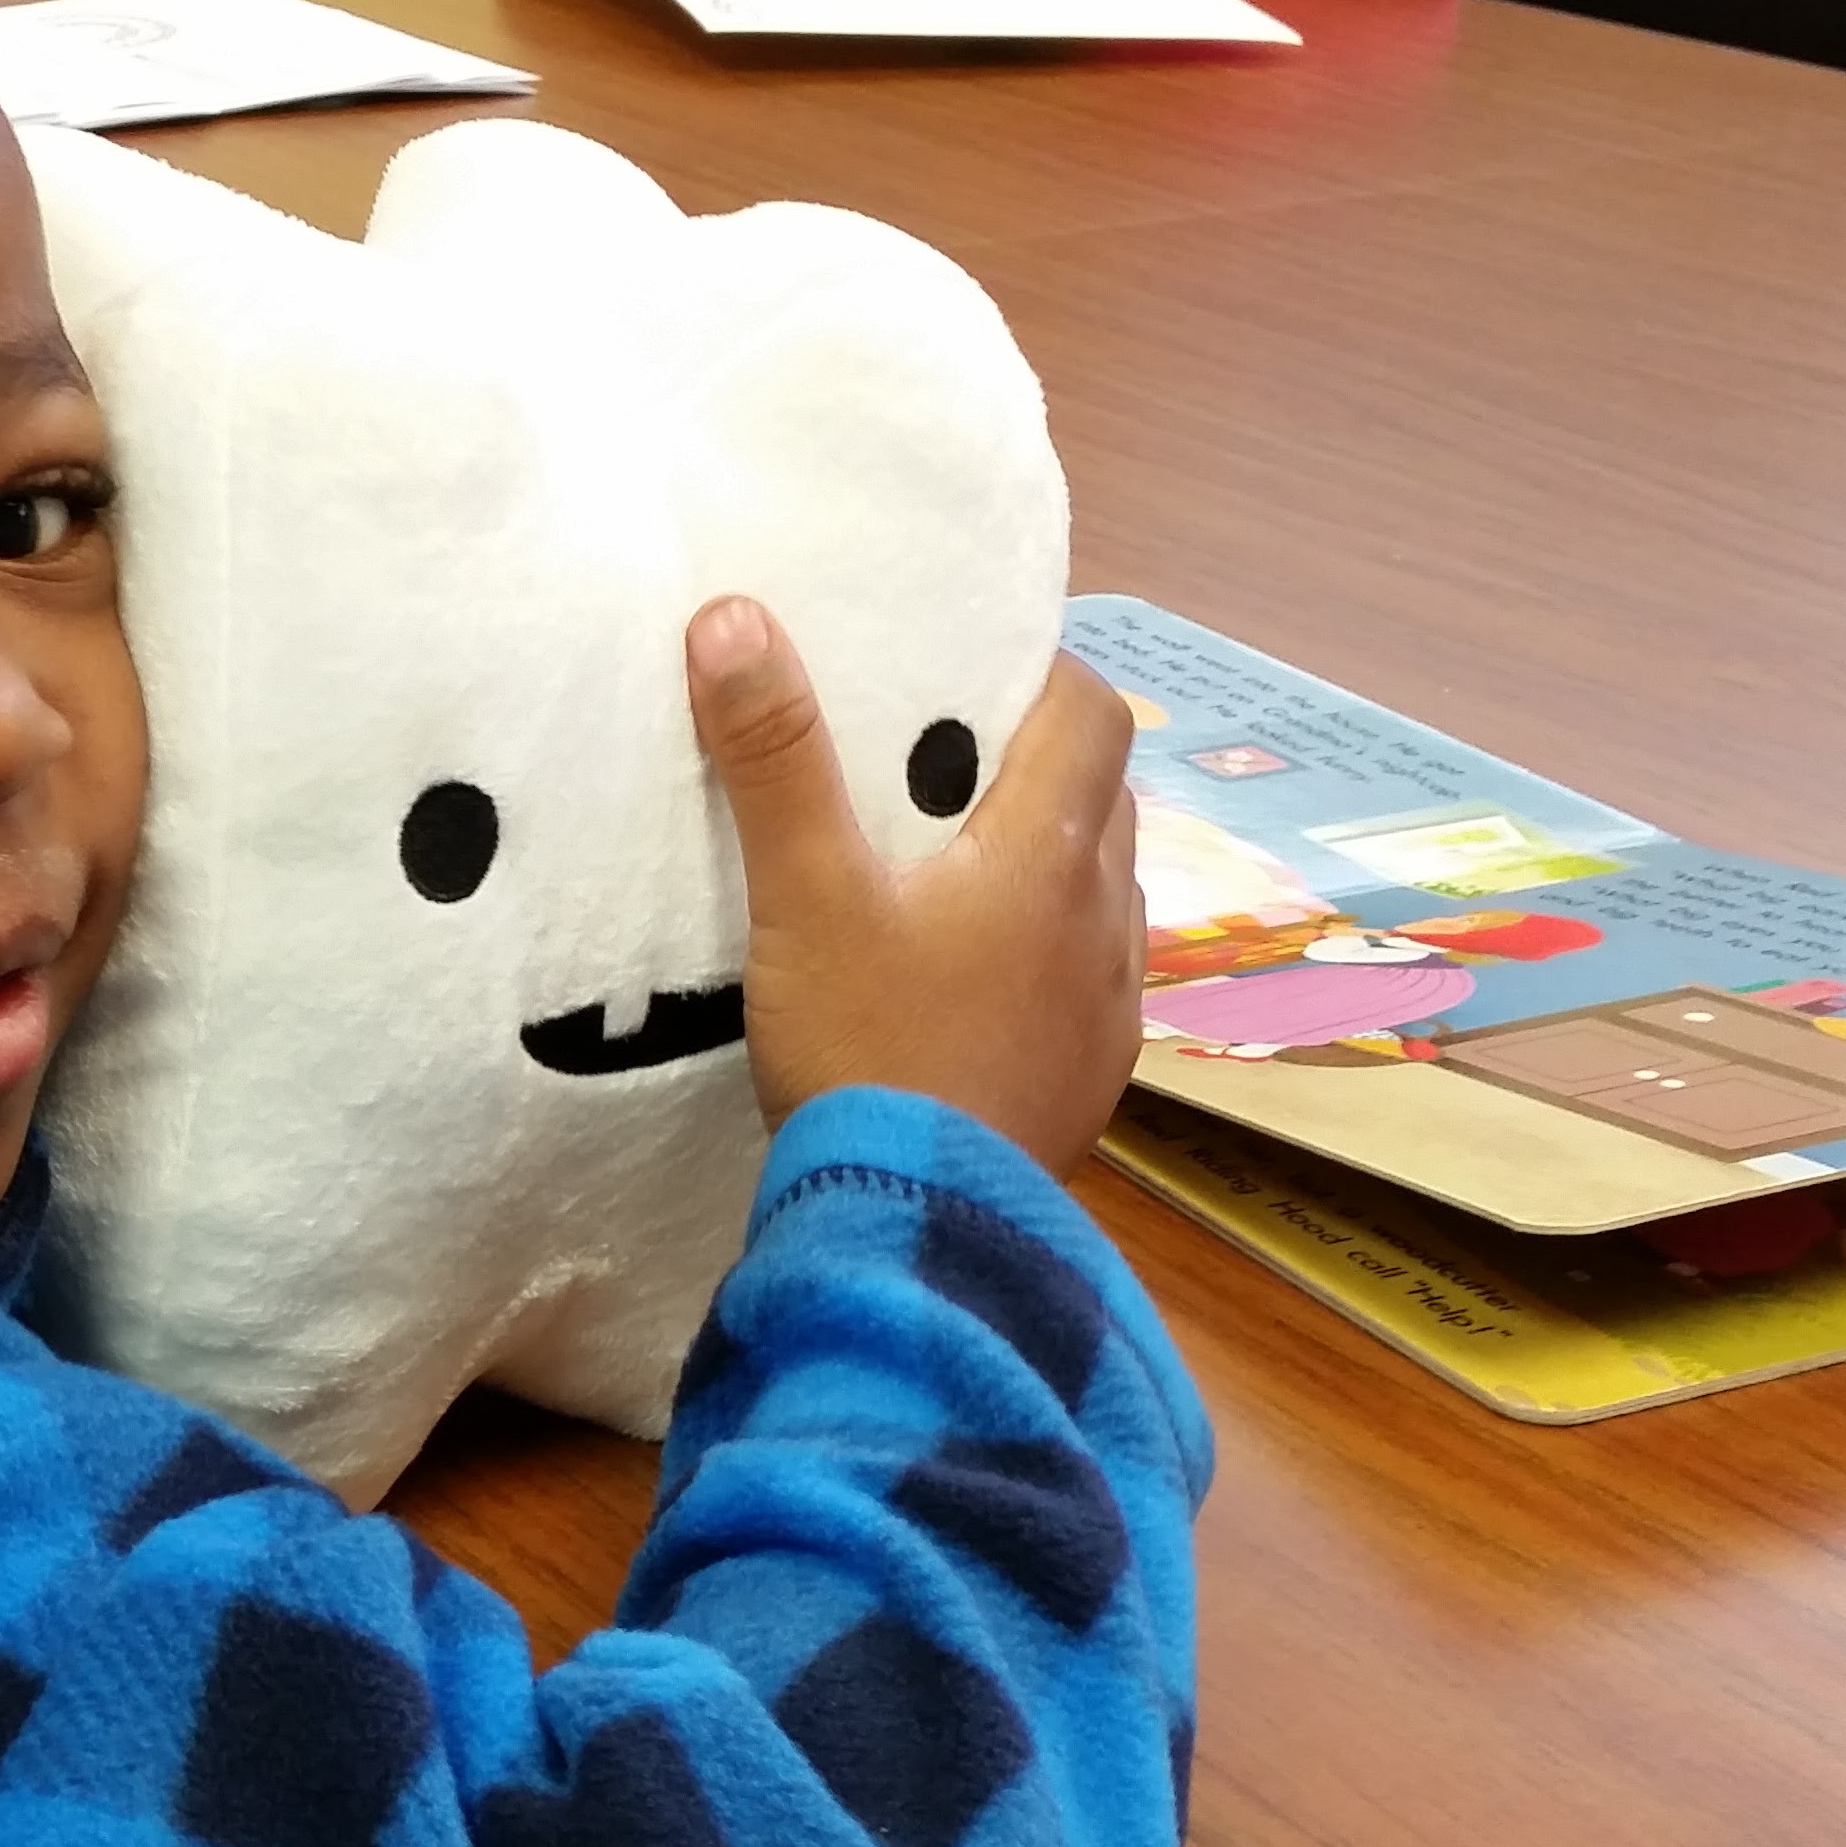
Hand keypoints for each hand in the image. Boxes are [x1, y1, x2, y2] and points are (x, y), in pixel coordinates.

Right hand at [692, 598, 1142, 1176]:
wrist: (920, 1229)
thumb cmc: (867, 1049)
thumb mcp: (803, 897)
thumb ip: (774, 759)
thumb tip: (734, 617)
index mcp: (1051, 853)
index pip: (1092, 712)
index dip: (1039, 676)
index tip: (965, 678)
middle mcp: (1106, 917)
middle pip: (1100, 797)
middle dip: (1033, 766)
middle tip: (938, 770)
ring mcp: (1111, 1005)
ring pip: (1099, 890)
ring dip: (1044, 864)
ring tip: (949, 874)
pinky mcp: (1093, 1077)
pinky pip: (1087, 979)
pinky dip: (1043, 954)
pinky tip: (968, 985)